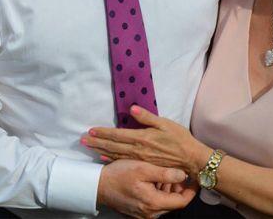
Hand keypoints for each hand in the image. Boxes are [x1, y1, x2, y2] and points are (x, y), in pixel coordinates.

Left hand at [84, 106, 211, 177]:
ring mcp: (139, 159)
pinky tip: (103, 157)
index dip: (103, 132)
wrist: (190, 159)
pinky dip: (111, 159)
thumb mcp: (165, 123)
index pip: (117, 135)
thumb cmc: (179, 139)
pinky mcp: (142, 164)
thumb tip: (131, 108)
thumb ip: (147, 117)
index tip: (90, 130)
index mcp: (142, 137)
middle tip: (82, 140)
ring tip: (88, 147)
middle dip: (96, 141)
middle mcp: (137, 149)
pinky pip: (123, 161)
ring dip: (100, 149)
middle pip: (112, 145)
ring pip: (115, 154)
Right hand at [97, 158, 195, 218]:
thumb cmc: (120, 174)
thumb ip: (165, 173)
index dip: (191, 190)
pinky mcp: (137, 212)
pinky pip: (154, 204)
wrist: (97, 185)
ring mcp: (143, 214)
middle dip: (178, 187)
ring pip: (165, 202)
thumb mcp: (143, 169)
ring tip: (163, 173)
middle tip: (177, 171)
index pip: (182, 201)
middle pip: (174, 202)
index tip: (194, 178)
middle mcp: (150, 213)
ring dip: (168, 189)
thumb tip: (183, 175)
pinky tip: (152, 180)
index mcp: (154, 203)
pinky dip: (158, 192)